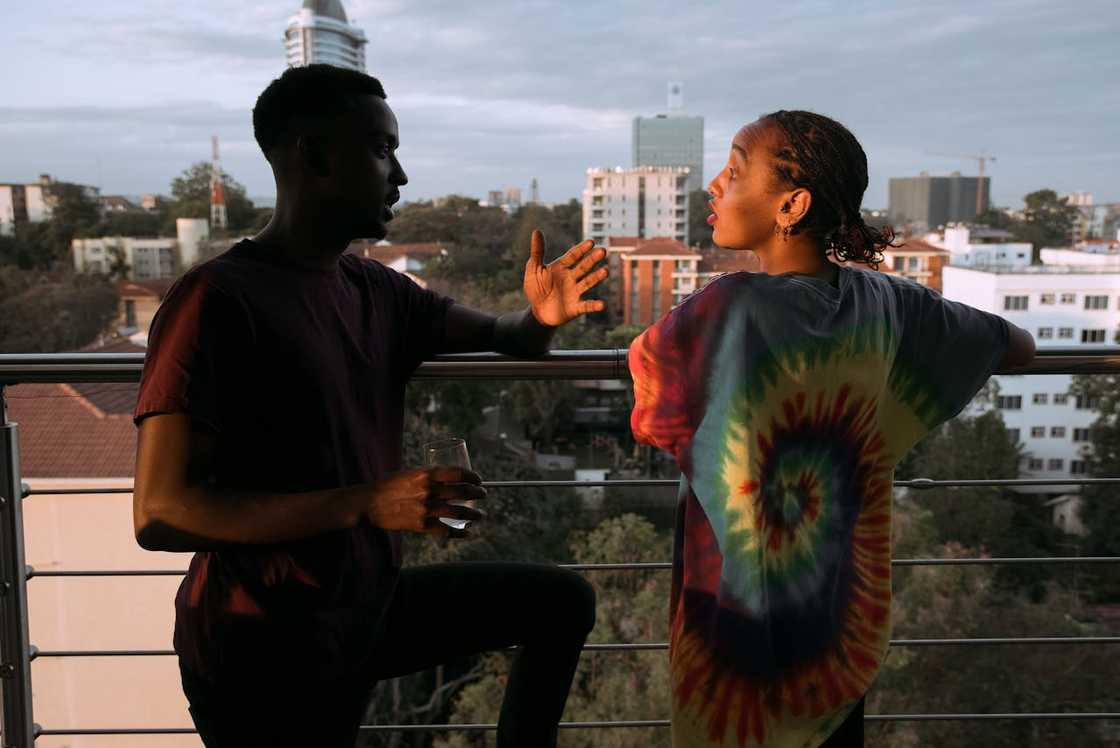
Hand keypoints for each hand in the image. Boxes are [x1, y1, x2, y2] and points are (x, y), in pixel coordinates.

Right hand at [365, 467, 485, 535]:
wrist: (370, 503)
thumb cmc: (390, 485)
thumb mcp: (411, 473)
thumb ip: (429, 476)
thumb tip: (450, 479)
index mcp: (427, 474)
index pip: (459, 474)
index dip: (473, 477)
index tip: (478, 480)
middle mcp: (429, 491)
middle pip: (463, 492)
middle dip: (478, 493)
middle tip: (482, 495)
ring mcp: (426, 509)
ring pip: (459, 512)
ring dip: (474, 514)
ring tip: (480, 515)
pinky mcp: (421, 525)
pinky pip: (446, 530)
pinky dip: (459, 533)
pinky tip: (467, 533)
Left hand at [523, 229, 608, 326]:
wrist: (537, 312)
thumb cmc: (535, 289)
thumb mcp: (534, 269)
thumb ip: (537, 252)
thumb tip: (536, 231)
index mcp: (562, 267)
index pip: (573, 256)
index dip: (581, 249)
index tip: (591, 242)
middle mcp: (571, 278)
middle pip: (583, 267)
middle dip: (592, 259)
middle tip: (603, 251)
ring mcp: (575, 292)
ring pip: (587, 283)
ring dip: (596, 277)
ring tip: (606, 271)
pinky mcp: (575, 308)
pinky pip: (586, 306)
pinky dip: (594, 306)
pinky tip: (602, 304)